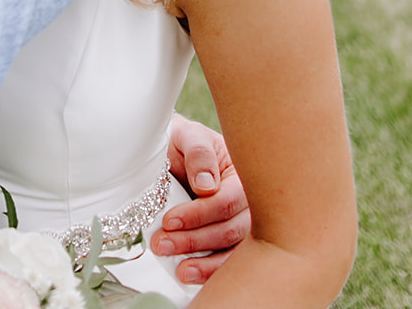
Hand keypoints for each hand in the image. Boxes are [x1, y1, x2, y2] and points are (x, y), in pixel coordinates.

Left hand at [151, 112, 250, 286]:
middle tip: (163, 244)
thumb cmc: (185, 142)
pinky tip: (191, 275)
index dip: (198, 214)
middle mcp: (248, 203)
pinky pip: (229, 262)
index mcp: (242, 175)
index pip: (227, 201)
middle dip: (195, 241)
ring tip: (179, 268)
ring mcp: (242, 224)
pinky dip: (211, 272)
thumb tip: (206, 185)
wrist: (177, 150)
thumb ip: (198, 153)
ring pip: (232, 251)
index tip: (169, 220)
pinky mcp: (231, 242)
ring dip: (204, 263)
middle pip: (232, 231)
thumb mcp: (189, 135)